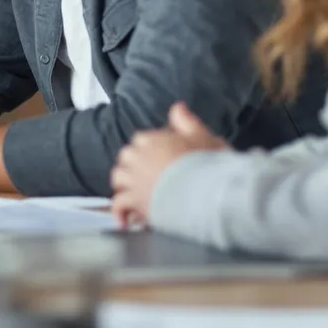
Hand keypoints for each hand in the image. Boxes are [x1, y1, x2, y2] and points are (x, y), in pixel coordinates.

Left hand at [110, 102, 227, 227]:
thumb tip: (177, 107)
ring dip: (124, 185)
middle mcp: (138, 158)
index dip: (149, 148)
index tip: (160, 157)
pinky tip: (125, 220)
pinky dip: (120, 212)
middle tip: (143, 175)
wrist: (207, 191)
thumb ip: (187, 122)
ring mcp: (134, 180)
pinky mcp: (136, 201)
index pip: (142, 139)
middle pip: (126, 157)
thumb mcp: (203, 137)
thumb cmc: (209, 164)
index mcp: (152, 141)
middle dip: (133, 165)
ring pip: (118, 178)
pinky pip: (119, 205)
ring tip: (131, 192)